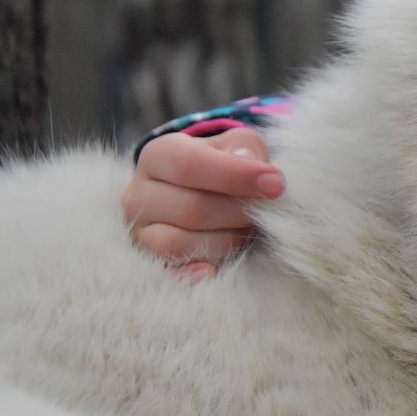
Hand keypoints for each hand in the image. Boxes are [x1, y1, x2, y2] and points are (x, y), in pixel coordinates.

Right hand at [122, 127, 283, 282]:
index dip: (235, 176)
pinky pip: (171, 271)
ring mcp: (141, 231)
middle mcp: (140, 194)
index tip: (276, 184)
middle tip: (266, 210)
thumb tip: (249, 162)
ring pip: (180, 244)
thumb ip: (245, 146)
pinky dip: (194, 272)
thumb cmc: (224, 161)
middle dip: (238, 212)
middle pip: (191, 208)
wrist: (203, 187)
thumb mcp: (237, 143)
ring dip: (227, 240)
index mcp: (158, 155)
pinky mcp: (151, 259)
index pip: (188, 165)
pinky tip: (215, 271)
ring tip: (248, 228)